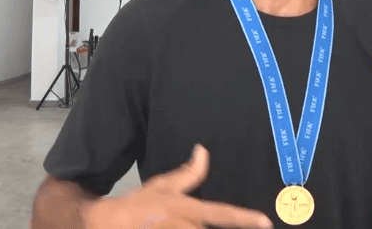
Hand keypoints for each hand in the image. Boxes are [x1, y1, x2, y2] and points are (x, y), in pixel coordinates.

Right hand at [82, 144, 273, 228]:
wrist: (105, 224)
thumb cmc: (137, 205)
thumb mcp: (162, 186)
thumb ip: (188, 174)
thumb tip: (203, 151)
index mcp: (188, 210)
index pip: (222, 213)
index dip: (245, 218)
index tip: (266, 222)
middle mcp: (185, 227)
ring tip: (210, 228)